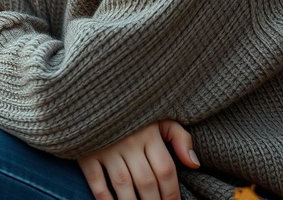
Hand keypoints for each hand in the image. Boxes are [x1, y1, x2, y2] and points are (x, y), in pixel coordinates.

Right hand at [77, 119, 199, 199]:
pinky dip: (104, 199)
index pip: (165, 170)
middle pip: (146, 181)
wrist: (95, 92)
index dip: (172, 193)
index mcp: (149, 131)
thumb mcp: (159, 116)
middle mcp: (129, 140)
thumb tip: (195, 164)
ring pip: (123, 185)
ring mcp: (106, 146)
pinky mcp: (86, 151)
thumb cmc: (133, 109)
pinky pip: (96, 182)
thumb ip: (179, 137)